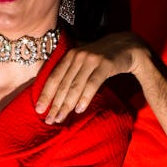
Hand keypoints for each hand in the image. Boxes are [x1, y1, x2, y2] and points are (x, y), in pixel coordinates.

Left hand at [35, 31, 149, 123]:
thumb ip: (71, 72)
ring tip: (60, 119)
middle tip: (49, 120)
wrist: (128, 45)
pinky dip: (84, 98)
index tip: (39, 110)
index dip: (45, 94)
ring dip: (66, 105)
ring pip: (75, 86)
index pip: (54, 78)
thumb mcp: (83, 61)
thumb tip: (55, 95)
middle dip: (54, 104)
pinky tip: (79, 110)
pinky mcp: (105, 64)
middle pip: (63, 84)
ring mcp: (91, 59)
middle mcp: (78, 56)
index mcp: (69, 56)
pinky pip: (92, 84)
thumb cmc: (102, 58)